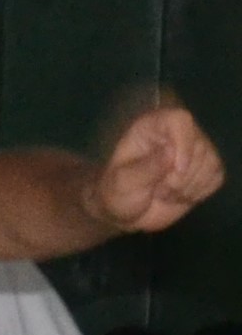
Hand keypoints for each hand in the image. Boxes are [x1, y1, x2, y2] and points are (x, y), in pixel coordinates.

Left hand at [91, 103, 223, 236]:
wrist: (125, 214)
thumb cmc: (117, 193)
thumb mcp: (122, 182)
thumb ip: (145, 167)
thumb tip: (171, 152)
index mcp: (153, 127)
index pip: (180, 120)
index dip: (184, 143)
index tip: (178, 169)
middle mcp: (177, 134)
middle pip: (199, 147)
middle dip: (179, 177)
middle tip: (156, 189)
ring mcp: (195, 151)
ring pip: (211, 163)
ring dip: (187, 187)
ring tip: (164, 192)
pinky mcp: (206, 168)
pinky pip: (216, 177)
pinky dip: (199, 192)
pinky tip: (179, 195)